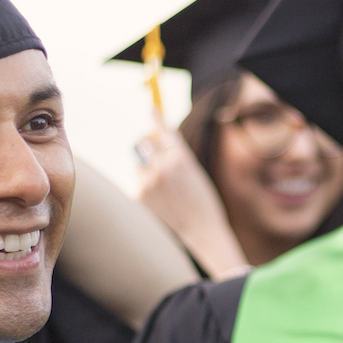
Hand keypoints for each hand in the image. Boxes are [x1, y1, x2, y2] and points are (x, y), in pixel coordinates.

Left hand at [132, 129, 248, 278]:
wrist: (202, 234)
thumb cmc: (203, 203)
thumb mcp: (196, 172)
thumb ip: (178, 154)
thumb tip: (163, 137)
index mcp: (179, 157)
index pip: (162, 130)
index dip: (156, 118)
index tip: (151, 108)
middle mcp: (161, 167)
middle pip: (142, 143)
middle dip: (147, 145)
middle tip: (152, 152)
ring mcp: (148, 183)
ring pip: (138, 165)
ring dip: (146, 169)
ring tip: (164, 189)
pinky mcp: (140, 198)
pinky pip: (139, 186)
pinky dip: (147, 191)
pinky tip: (162, 205)